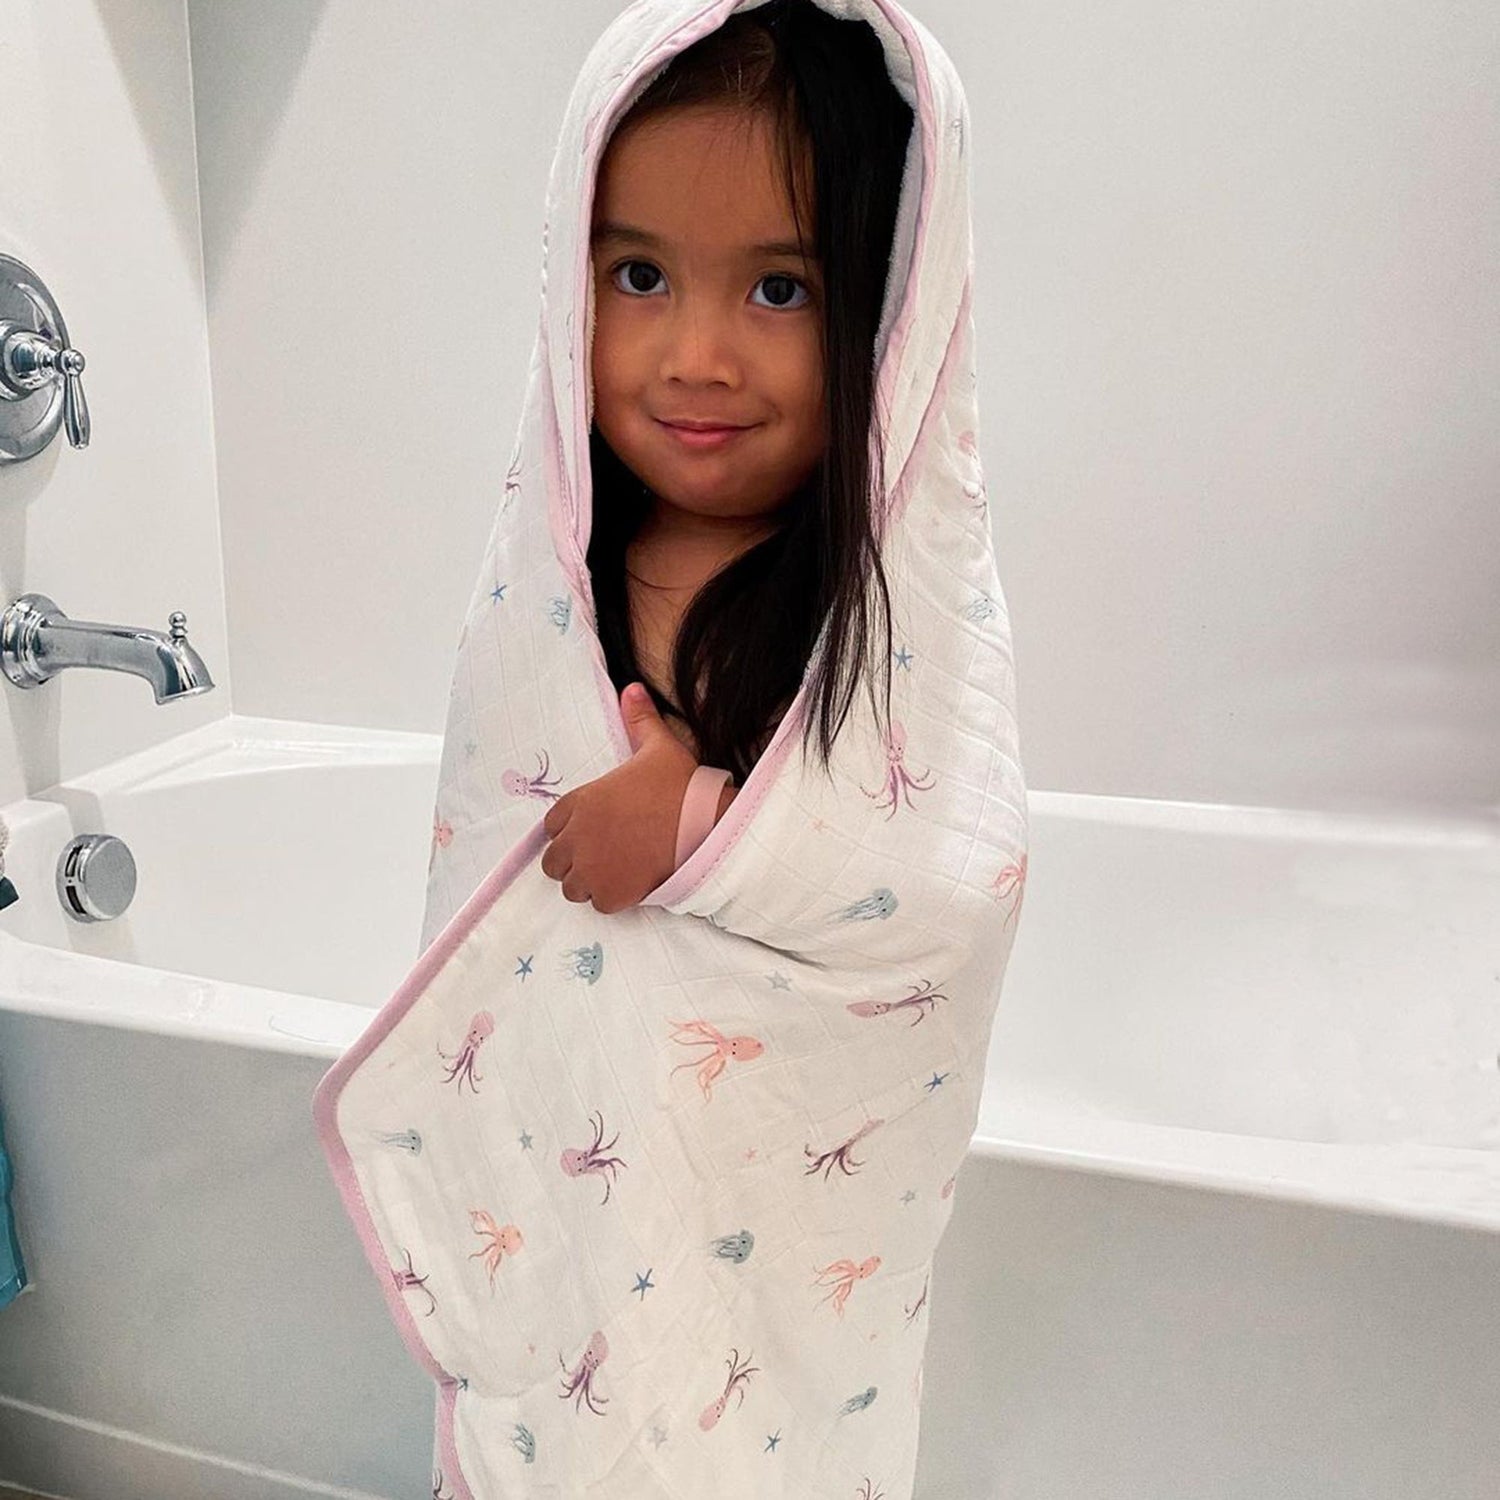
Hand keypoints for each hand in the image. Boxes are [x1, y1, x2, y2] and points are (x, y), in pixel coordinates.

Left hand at [539, 682, 699, 912]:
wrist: (708, 827)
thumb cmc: (681, 786)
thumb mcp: (659, 748)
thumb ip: (639, 720)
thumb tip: (631, 688)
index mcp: (580, 802)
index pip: (551, 826)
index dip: (571, 829)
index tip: (594, 829)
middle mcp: (578, 838)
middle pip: (554, 861)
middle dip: (574, 860)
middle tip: (604, 853)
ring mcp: (592, 870)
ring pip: (571, 887)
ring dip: (588, 882)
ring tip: (616, 870)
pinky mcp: (611, 895)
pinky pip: (597, 904)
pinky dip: (611, 898)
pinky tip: (631, 884)